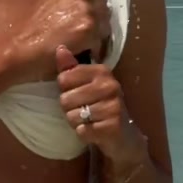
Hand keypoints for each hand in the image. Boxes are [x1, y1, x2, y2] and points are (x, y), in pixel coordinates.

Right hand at [11, 0, 110, 80]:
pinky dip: (93, 48)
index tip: (83, 18)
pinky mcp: (90, 28)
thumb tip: (92, 2)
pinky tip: (79, 51)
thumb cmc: (35, 26)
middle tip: (82, 33)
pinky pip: (101, 40)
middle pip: (103, 7)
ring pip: (104, 24)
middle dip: (96, 20)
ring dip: (96, 34)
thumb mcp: (53, 0)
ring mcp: (88, 9)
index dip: (91, 7)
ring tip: (80, 43)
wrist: (25, 47)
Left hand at [54, 44, 148, 168]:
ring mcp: (113, 107)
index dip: (65, 89)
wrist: (123, 134)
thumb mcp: (86, 83)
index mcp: (102, 71)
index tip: (78, 93)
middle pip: (65, 99)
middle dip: (69, 108)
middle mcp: (110, 86)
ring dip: (76, 122)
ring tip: (89, 120)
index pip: (64, 78)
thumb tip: (60, 48)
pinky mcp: (112, 127)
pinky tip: (94, 131)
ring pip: (72, 116)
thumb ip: (71, 67)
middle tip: (84, 110)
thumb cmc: (99, 105)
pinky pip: (82, 130)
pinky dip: (83, 133)